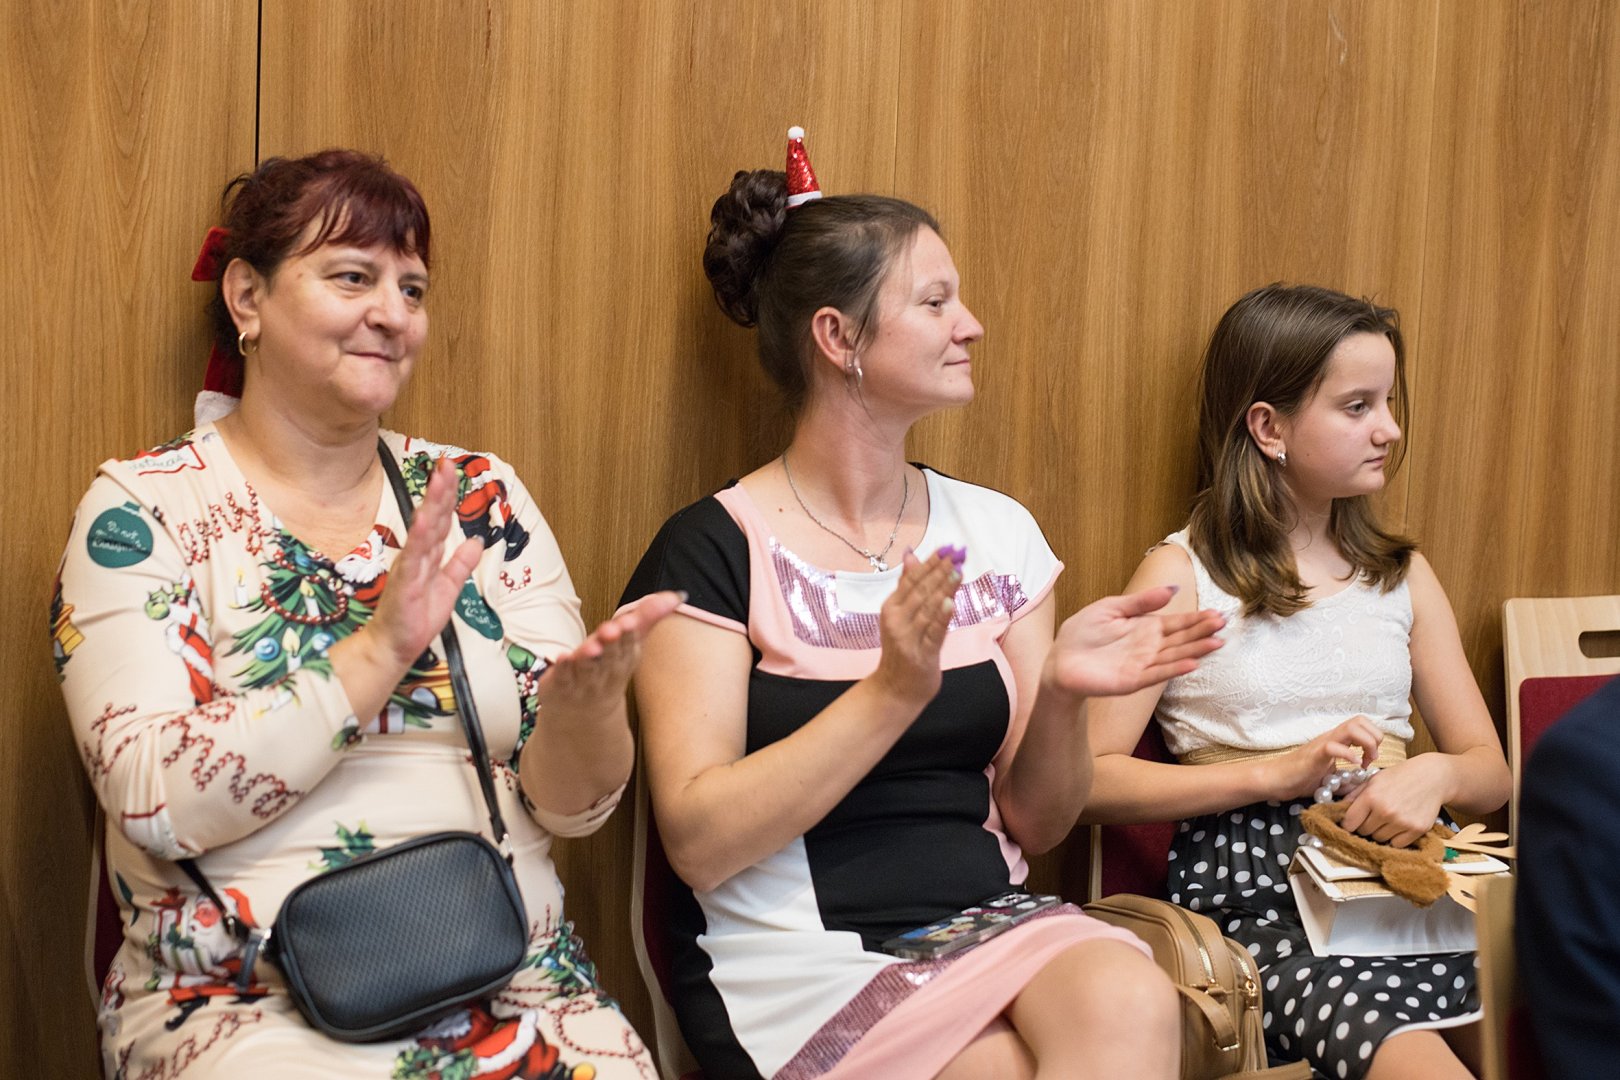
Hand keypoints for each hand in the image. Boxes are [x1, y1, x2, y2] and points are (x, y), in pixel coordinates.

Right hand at [367, 456, 483, 668]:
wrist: (396, 645)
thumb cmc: (416, 617)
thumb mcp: (449, 587)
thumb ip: (460, 563)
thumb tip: (475, 542)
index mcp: (429, 554)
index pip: (441, 519)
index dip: (447, 495)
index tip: (452, 470)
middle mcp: (418, 554)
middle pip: (432, 516)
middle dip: (440, 489)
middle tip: (446, 464)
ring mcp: (410, 566)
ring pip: (423, 529)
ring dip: (431, 504)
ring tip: (438, 480)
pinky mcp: (405, 582)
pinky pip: (413, 557)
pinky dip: (419, 537)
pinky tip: (424, 519)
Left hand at [536, 590, 684, 721]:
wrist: (584, 715)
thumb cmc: (608, 670)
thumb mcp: (629, 643)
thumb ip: (648, 617)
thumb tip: (677, 595)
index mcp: (625, 657)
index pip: (629, 644)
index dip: (629, 633)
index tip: (630, 621)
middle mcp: (607, 670)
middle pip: (611, 655)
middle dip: (613, 642)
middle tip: (613, 628)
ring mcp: (584, 680)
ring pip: (588, 667)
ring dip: (590, 656)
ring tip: (591, 646)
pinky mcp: (562, 685)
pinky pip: (563, 678)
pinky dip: (563, 668)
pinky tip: (562, 657)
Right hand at [869, 550, 957, 705]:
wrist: (896, 689)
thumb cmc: (902, 648)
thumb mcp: (900, 615)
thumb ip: (907, 585)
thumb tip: (910, 554)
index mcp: (891, 607)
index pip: (911, 579)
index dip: (929, 562)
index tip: (946, 548)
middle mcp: (896, 620)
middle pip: (920, 591)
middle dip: (939, 572)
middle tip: (957, 555)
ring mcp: (908, 638)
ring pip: (928, 609)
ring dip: (943, 589)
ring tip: (957, 571)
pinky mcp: (921, 655)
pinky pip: (933, 633)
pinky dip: (941, 618)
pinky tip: (950, 603)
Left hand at [1041, 585, 1223, 699]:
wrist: (1060, 660)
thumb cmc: (1082, 634)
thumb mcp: (1111, 608)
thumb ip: (1141, 602)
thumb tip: (1172, 589)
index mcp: (1144, 628)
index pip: (1176, 623)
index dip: (1196, 619)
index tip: (1218, 614)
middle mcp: (1148, 647)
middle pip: (1181, 639)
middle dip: (1202, 631)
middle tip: (1224, 624)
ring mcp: (1142, 664)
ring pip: (1174, 656)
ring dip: (1195, 650)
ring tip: (1216, 643)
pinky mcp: (1132, 680)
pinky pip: (1157, 674)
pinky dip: (1174, 669)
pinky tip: (1192, 663)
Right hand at [1268, 716, 1383, 801]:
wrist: (1276, 780)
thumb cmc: (1300, 778)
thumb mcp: (1331, 778)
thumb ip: (1347, 779)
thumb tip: (1365, 785)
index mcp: (1337, 740)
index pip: (1363, 724)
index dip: (1374, 739)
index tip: (1370, 760)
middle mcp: (1331, 737)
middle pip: (1361, 720)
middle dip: (1374, 738)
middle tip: (1370, 759)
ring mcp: (1323, 743)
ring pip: (1352, 727)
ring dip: (1366, 743)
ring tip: (1363, 762)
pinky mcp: (1314, 754)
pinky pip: (1334, 747)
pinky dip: (1349, 755)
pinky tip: (1352, 766)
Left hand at [1339, 754, 1451, 847]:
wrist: (1431, 777)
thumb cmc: (1399, 777)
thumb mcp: (1373, 780)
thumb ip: (1354, 796)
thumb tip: (1337, 809)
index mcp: (1371, 797)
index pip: (1349, 823)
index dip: (1348, 824)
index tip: (1351, 823)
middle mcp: (1385, 811)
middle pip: (1364, 832)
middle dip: (1364, 826)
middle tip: (1373, 817)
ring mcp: (1402, 822)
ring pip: (1379, 839)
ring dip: (1380, 832)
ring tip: (1387, 818)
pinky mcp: (1417, 830)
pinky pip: (1397, 844)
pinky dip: (1395, 838)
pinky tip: (1398, 825)